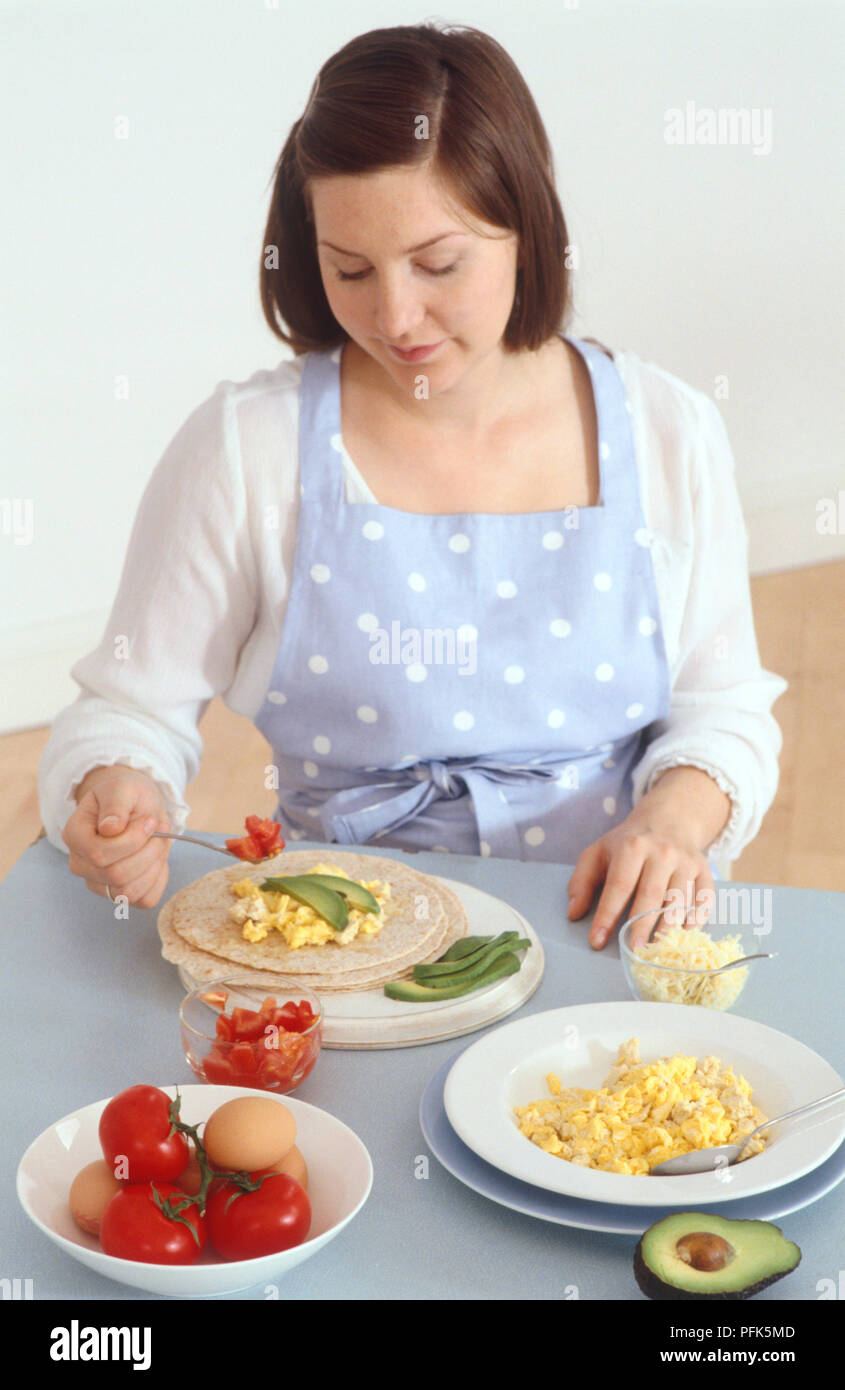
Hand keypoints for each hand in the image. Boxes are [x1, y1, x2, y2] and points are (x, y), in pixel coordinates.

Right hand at [62, 766, 172, 908]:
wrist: (136, 805)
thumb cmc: (126, 794)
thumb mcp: (122, 787)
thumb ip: (115, 805)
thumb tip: (109, 829)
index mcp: (75, 835)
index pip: (99, 855)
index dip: (132, 840)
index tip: (149, 820)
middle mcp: (80, 863)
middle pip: (117, 876)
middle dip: (148, 852)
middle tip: (160, 829)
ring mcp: (97, 883)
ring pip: (129, 892)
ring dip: (154, 865)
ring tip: (159, 841)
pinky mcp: (119, 894)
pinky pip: (144, 900)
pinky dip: (158, 879)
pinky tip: (156, 859)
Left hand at [567, 768, 730, 948]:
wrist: (669, 819)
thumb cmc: (628, 843)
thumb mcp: (598, 853)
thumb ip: (582, 882)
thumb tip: (574, 913)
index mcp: (631, 846)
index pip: (618, 886)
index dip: (607, 915)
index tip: (597, 940)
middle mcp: (661, 852)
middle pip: (652, 895)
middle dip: (641, 926)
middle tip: (633, 950)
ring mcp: (685, 861)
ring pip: (679, 899)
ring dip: (668, 926)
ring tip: (657, 948)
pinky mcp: (703, 869)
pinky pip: (704, 897)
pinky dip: (697, 917)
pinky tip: (686, 932)